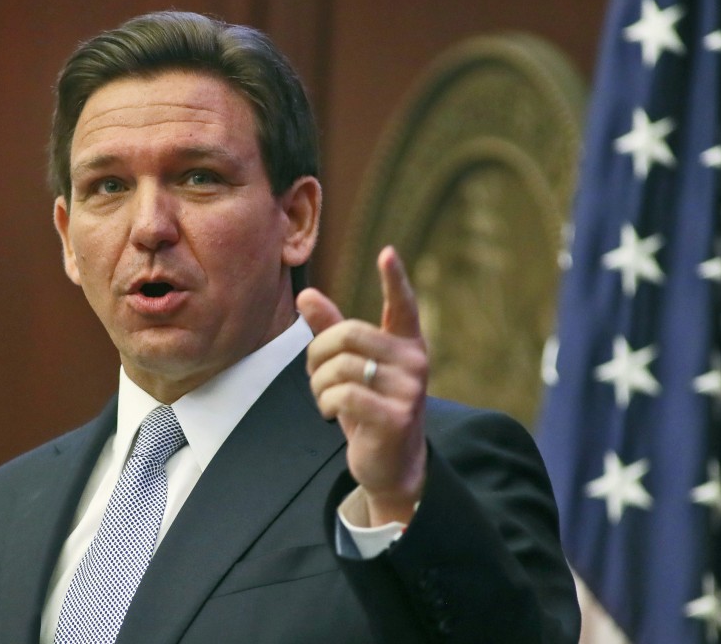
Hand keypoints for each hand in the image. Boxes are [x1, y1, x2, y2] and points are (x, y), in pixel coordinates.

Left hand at [296, 246, 427, 526]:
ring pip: (341, 366)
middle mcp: (414, 363)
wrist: (391, 466)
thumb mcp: (350, 369)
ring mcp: (409, 390)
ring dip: (319, 384)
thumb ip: (331, 332)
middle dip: (318, 354)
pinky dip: (326, 404)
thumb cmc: (370, 410)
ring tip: (326, 398)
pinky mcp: (397, 417)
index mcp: (407, 346)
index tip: (387, 253)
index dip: (395, 279)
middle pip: (349, 334)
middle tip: (316, 375)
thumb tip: (306, 295)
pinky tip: (331, 415)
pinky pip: (343, 395)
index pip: (403, 306)